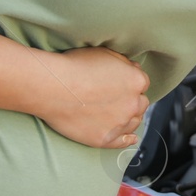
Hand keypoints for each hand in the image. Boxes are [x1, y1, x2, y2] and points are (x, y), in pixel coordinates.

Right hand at [30, 46, 150, 149]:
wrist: (53, 87)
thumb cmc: (75, 67)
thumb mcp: (104, 53)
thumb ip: (125, 63)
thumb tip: (133, 69)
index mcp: (136, 81)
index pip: (142, 84)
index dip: (129, 83)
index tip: (118, 84)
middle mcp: (133, 104)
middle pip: (140, 104)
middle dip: (131, 101)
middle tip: (115, 99)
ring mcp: (120, 123)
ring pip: (134, 123)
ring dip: (128, 118)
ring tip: (114, 114)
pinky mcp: (105, 139)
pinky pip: (123, 142)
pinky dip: (127, 140)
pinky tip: (130, 138)